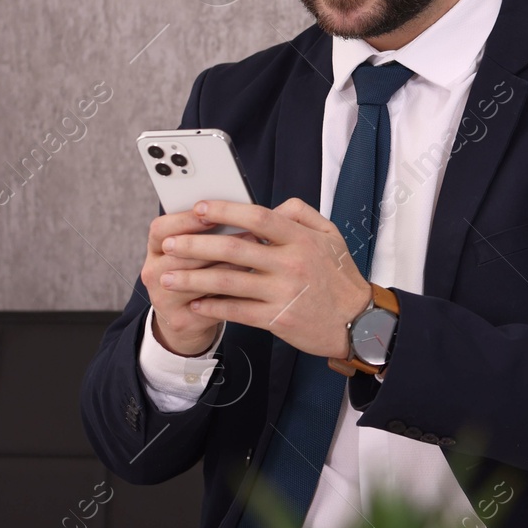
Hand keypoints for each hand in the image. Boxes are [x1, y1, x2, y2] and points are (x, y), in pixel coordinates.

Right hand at [140, 209, 258, 356]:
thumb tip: (243, 206)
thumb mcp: (199, 248)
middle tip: (251, 234)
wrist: (190, 318)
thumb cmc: (202, 272)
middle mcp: (153, 272)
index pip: (161, 229)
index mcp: (156, 248)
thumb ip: (212, 228)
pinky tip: (250, 284)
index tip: (213, 214)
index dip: (185, 220)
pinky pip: (208, 305)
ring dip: (228, 266)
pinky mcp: (180, 321)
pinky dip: (231, 293)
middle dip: (216, 243)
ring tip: (255, 257)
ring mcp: (163, 299)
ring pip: (196, 279)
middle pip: (179, 254)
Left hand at [156, 197, 370, 359]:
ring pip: (229, 282)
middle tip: (168, 243)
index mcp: (301, 239)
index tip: (198, 209)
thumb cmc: (340, 277)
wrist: (360, 322)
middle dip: (195, 245)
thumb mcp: (331, 235)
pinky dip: (213, 307)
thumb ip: (301, 214)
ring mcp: (283, 292)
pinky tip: (194, 303)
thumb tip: (272, 206)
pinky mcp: (278, 319)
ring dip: (193, 279)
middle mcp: (290, 263)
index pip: (257, 217)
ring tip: (167, 277)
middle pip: (234, 249)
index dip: (224, 211)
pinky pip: (238, 311)